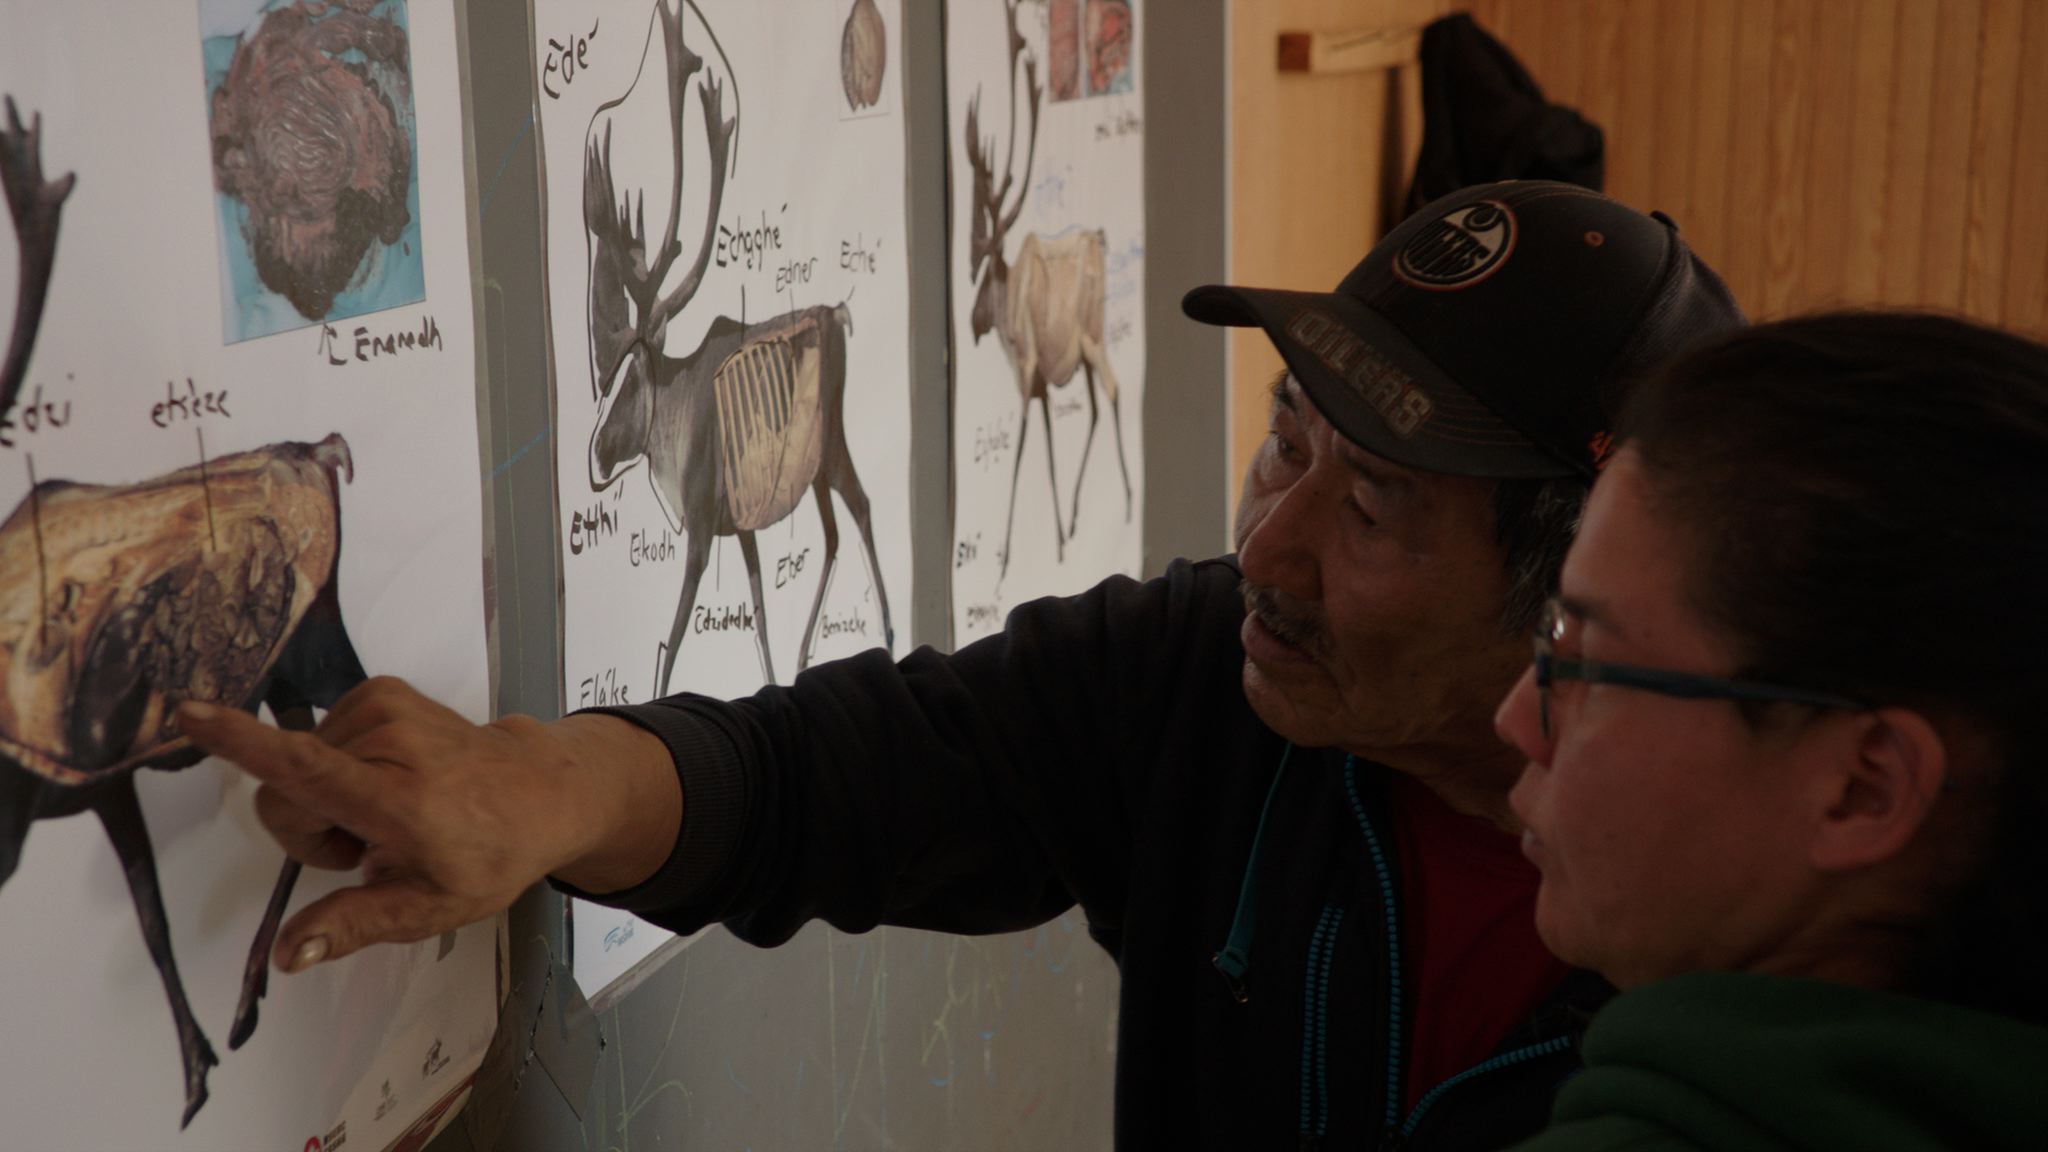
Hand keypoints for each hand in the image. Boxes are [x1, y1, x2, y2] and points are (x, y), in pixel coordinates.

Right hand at [177, 677, 677, 971]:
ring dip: (327, 798)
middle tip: (367, 849)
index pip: (306, 768)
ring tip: (387, 812)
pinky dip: (341, 766)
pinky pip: (321, 737)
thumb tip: (285, 954)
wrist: (540, 792)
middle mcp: (389, 742)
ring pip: (298, 764)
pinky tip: (387, 782)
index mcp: (396, 797)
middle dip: (307, 830)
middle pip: (285, 792)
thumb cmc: (487, 854)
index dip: (243, 743)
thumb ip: (352, 924)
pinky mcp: (382, 690)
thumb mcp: (427, 907)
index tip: (191, 714)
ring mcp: (386, 707)